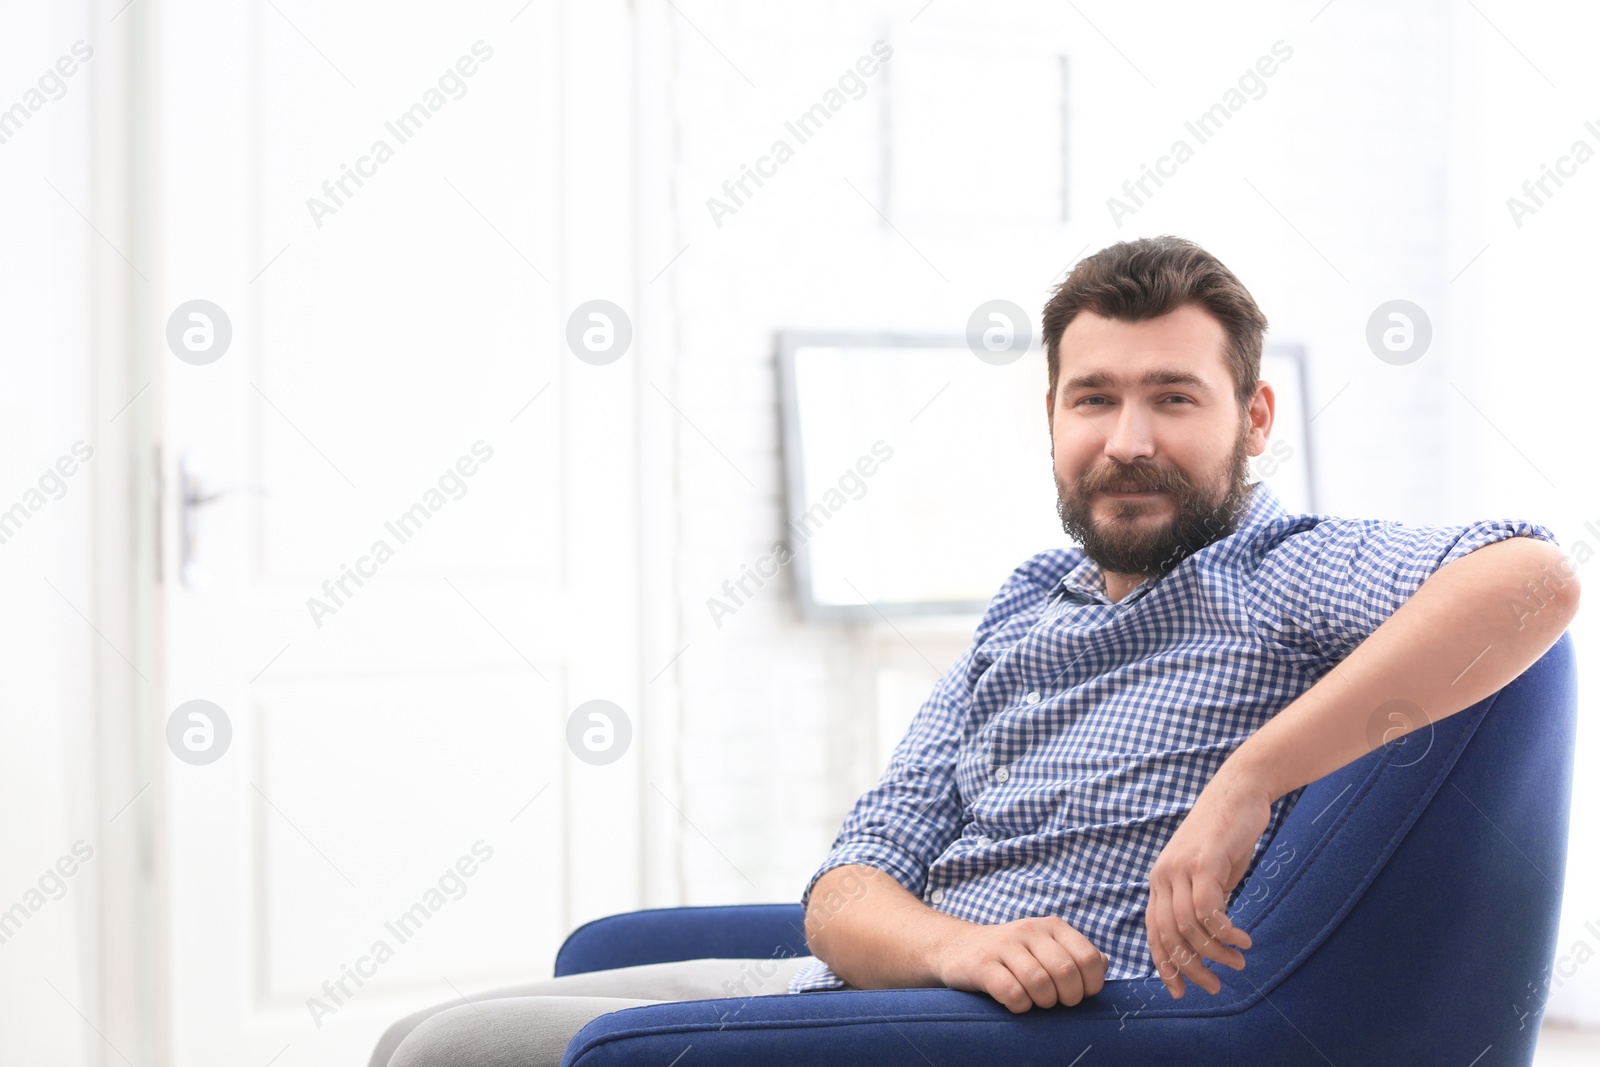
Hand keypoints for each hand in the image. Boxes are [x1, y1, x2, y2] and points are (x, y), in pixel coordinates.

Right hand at [933, 916, 1108, 1011]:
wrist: (959, 948)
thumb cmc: (1013, 955)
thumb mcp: (1046, 947)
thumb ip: (1076, 954)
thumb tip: (1104, 963)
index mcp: (1052, 927)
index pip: (1089, 958)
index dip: (1091, 984)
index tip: (1081, 994)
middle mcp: (1029, 930)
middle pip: (1066, 972)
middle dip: (1068, 997)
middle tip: (1057, 1002)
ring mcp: (1004, 945)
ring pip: (1039, 983)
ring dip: (1042, 1002)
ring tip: (1036, 1001)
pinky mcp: (981, 964)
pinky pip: (1011, 992)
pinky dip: (1019, 1005)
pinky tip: (1015, 1002)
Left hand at [1144, 772, 1272, 998]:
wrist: (1240, 791)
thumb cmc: (1227, 836)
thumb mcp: (1209, 875)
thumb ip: (1202, 904)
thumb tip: (1207, 943)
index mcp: (1160, 881)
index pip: (1154, 932)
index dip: (1165, 964)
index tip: (1180, 991)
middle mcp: (1163, 876)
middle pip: (1168, 936)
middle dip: (1191, 968)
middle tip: (1216, 986)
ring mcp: (1180, 867)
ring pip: (1189, 927)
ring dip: (1216, 952)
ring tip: (1238, 962)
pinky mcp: (1203, 862)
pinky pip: (1208, 909)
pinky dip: (1225, 931)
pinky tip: (1242, 940)